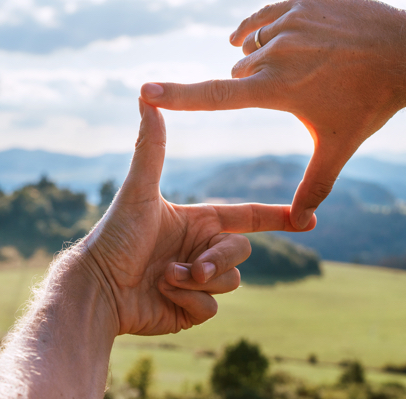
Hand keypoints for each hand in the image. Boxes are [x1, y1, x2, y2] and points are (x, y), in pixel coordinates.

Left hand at [84, 100, 314, 335]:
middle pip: (240, 252)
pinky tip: (161, 295)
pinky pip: (211, 308)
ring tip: (164, 277)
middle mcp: (202, 250)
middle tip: (195, 268)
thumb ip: (151, 147)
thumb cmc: (115, 236)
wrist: (96, 288)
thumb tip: (145, 96)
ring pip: (231, 282)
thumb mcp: (138, 191)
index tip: (308, 219)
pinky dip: (187, 301)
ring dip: (197, 281)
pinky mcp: (191, 310)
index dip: (276, 217)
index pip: (247, 217)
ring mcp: (198, 282)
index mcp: (199, 222)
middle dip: (219, 260)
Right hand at [140, 0, 405, 228]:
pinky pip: (262, 16)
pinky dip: (259, 29)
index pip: (215, 95)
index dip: (178, 95)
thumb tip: (302, 222)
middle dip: (250, 85)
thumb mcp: (338, 146)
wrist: (405, 53)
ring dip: (259, 58)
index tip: (145, 89)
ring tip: (292, 67)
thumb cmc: (371, 103)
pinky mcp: (300, 2)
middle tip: (287, 93)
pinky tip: (259, 35)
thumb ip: (315, 185)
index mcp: (275, 89)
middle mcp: (274, 52)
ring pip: (251, 44)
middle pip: (238, 73)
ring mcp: (287, 23)